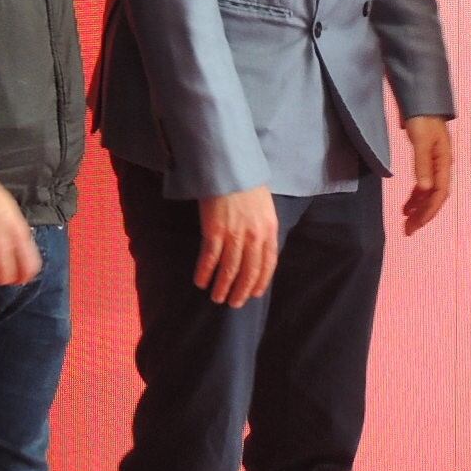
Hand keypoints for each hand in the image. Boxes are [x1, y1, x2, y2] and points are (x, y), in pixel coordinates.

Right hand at [197, 186, 278, 307]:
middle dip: (241, 290)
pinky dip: (204, 273)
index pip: (268, 264)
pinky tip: (200, 282)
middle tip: (233, 303)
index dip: (260, 282)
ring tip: (216, 297)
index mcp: (269, 229)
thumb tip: (259, 248)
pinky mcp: (214, 232)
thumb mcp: (264, 206)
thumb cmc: (247, 183)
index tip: (253, 294)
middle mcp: (254, 236)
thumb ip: (263, 228)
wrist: (229, 167)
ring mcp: (234, 235)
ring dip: (222, 287)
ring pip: (229, 270)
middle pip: (249, 271)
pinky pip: (210, 259)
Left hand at [400, 115, 453, 235]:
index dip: (428, 212)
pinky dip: (416, 196)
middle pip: (435, 197)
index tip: (414, 225)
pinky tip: (408, 204)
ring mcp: (435, 164)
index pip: (439, 194)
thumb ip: (422, 164)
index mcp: (444, 163)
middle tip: (408, 230)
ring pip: (429, 193)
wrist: (422, 99)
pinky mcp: (427, 160)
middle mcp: (442, 166)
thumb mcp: (420, 140)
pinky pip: (424, 184)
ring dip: (419, 207)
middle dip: (423, 214)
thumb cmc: (422, 118)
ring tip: (406, 220)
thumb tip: (424, 189)